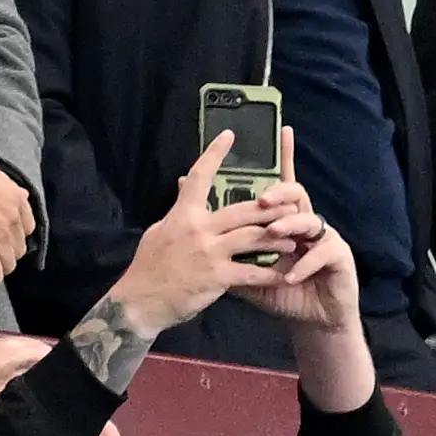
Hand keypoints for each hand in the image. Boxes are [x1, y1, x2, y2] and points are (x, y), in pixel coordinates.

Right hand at [102, 131, 288, 335]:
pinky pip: (250, 273)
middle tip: (291, 203)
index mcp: (183, 214)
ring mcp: (209, 252)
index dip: (214, 154)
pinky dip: (269, 274)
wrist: (142, 301)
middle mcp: (198, 228)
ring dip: (276, 237)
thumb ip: (179, 209)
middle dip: (270, 207)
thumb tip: (184, 185)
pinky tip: (282, 275)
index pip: (199, 176)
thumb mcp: (160, 230)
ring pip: (251, 237)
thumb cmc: (149, 266)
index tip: (229, 135)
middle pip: (241, 210)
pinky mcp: (217, 278)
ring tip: (294, 238)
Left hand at [230, 129, 360, 332]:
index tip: (283, 129)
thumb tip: (190, 223)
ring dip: (289, 226)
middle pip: (296, 194)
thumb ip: (224, 246)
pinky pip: (322, 252)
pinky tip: (291, 276)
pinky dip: (304, 264)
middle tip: (262, 199)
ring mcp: (325, 237)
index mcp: (286, 220)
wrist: (310, 321)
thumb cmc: (280, 291)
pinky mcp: (339, 257)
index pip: (282, 184)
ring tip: (274, 234)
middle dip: (280, 192)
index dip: (284, 156)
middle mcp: (306, 222)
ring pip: (309, 219)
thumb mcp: (247, 271)